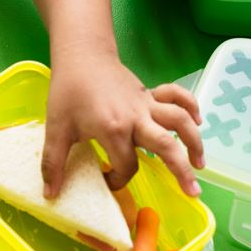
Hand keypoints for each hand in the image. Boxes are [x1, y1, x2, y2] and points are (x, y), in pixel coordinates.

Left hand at [41, 50, 204, 198]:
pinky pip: (177, 97)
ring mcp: (146, 104)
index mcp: (113, 129)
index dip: (118, 180)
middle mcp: (136, 117)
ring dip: (194, 142)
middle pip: (167, 146)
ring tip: (200, 165)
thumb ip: (53, 163)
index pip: (126, 165)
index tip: (108, 180)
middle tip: (193, 193)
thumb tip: (50, 195)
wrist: (82, 56)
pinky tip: (198, 121)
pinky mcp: (150, 93)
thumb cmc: (68, 91)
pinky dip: (191, 106)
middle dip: (181, 171)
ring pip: (179, 121)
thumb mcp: (56, 128)